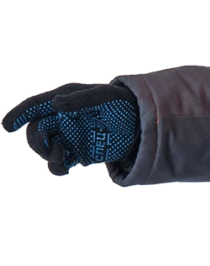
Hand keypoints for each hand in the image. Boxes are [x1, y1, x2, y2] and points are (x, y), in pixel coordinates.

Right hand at [2, 81, 139, 175]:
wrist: (140, 123)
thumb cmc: (122, 103)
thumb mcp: (105, 96)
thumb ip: (81, 100)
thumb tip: (56, 105)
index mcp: (64, 99)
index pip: (36, 106)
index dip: (20, 114)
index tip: (8, 126)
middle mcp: (62, 118)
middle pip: (36, 130)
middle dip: (37, 142)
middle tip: (53, 150)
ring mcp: (68, 135)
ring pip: (45, 148)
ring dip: (48, 156)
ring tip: (63, 162)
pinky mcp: (77, 152)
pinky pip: (59, 161)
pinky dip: (57, 167)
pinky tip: (64, 169)